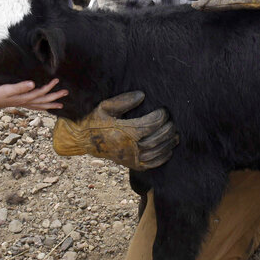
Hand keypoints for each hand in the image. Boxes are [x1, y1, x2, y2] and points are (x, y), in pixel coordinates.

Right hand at [0, 78, 66, 110]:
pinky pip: (35, 107)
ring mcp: (24, 104)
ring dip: (51, 104)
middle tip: (66, 92)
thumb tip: (33, 84)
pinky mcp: (21, 103)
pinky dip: (42, 107)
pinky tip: (45, 107)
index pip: (40, 92)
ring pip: (41, 106)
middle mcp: (26, 102)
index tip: (57, 80)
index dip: (49, 87)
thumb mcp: (8, 89)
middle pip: (44, 100)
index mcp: (25, 98)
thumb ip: (20, 87)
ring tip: (61, 105)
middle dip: (55, 97)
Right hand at [53, 91, 178, 169]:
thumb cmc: (95, 121)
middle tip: (172, 122)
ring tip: (175, 135)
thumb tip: (142, 95)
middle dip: (167, 130)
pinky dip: (162, 158)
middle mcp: (128, 147)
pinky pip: (150, 164)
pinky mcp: (131, 164)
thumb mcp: (105, 107)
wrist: (84, 140)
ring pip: (155, 153)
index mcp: (123, 132)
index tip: (164, 111)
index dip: (160, 118)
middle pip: (156, 140)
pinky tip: (168, 150)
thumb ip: (123, 100)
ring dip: (168, 144)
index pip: (149, 125)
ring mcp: (130, 158)